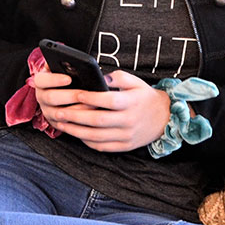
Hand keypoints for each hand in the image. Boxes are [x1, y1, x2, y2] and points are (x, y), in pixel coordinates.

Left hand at [32, 68, 170, 152]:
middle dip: (75, 116)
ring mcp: (127, 136)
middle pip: (98, 120)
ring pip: (97, 136)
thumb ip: (117, 77)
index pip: (109, 101)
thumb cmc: (144, 97)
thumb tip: (98, 77)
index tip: (76, 94)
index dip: (91, 98)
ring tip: (61, 123)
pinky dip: (86, 141)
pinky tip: (75, 133)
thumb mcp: (136, 82)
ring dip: (76, 130)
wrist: (165, 118)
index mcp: (131, 103)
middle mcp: (129, 121)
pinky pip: (102, 146)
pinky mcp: (124, 146)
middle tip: (58, 111)